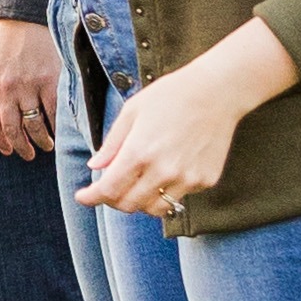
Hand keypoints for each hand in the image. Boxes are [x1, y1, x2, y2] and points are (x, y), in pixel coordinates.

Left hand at [0, 18, 60, 160]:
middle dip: (20, 147)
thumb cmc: (9, 40)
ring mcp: (28, 86)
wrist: (27, 15)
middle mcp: (6, 89)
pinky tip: (60, 133)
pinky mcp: (50, 82)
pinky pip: (53, 114)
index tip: (7, 150)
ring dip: (40, 142)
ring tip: (45, 146)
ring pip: (33, 127)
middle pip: (11, 129)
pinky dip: (57, 128)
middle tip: (27, 155)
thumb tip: (4, 116)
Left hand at [78, 18, 297, 217]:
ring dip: (140, 202)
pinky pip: (180, 197)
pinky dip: (167, 191)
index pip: (109, 190)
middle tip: (108, 189)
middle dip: (113, 201)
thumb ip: (112, 143)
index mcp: (139, 152)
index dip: (91, 198)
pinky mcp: (205, 181)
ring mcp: (187, 179)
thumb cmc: (171, 96)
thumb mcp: (132, 111)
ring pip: (155, 208)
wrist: (217, 92)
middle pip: (129, 205)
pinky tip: (167, 170)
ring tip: (137, 184)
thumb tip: (95, 166)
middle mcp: (163, 171)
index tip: (83, 197)